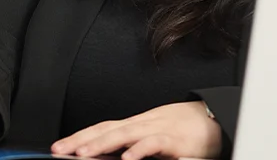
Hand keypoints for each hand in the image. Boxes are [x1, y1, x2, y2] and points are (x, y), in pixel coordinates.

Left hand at [50, 101, 221, 159]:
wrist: (217, 120)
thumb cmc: (186, 132)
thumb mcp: (154, 139)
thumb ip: (133, 146)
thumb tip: (111, 156)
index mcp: (135, 125)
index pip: (101, 128)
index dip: (79, 136)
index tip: (58, 147)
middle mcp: (142, 124)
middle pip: (106, 129)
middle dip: (80, 140)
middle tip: (59, 150)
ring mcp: (158, 129)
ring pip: (125, 133)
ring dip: (101, 144)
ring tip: (82, 154)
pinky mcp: (176, 140)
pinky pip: (155, 143)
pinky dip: (140, 150)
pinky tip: (126, 158)